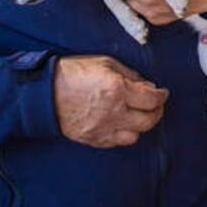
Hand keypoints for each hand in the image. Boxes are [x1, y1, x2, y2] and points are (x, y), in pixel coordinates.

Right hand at [53, 55, 168, 147]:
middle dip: (157, 111)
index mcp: (118, 89)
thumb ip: (130, 75)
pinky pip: (118, 142)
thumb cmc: (73, 73)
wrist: (43, 92)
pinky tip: (123, 123)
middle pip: (149, 120)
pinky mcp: (93, 139)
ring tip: (139, 115)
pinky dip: (125, 134)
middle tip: (156, 105)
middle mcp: (113, 112)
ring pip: (136, 135)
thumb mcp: (105, 63)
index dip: (162, 96)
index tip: (162, 93)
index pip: (152, 99)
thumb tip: (148, 87)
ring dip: (142, 125)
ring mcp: (103, 128)